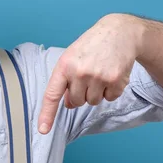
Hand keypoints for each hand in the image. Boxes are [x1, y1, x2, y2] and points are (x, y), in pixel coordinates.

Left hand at [38, 14, 143, 133]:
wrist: (119, 32)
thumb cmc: (91, 46)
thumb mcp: (71, 57)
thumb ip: (66, 80)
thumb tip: (67, 104)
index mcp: (64, 66)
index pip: (52, 94)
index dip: (47, 114)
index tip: (43, 130)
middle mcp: (79, 72)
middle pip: (75, 102)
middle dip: (80, 95)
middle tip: (87, 76)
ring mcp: (98, 76)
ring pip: (93, 102)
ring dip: (96, 92)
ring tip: (99, 72)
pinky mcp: (116, 80)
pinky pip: (110, 99)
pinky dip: (111, 90)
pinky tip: (112, 73)